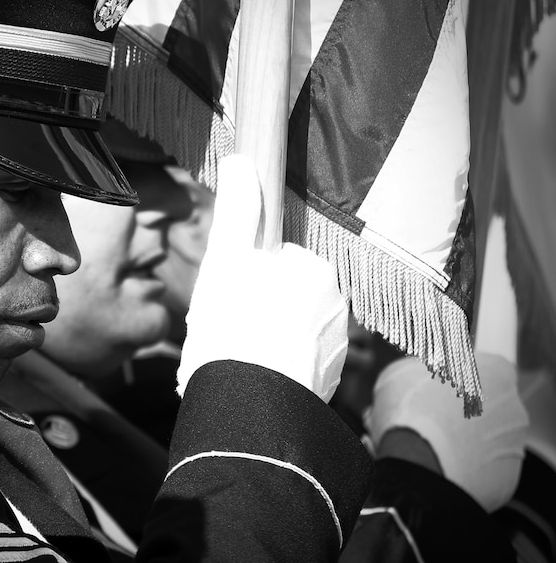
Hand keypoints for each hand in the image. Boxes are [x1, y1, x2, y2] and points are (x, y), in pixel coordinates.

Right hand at [176, 154, 347, 401]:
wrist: (251, 402)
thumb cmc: (235, 323)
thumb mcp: (226, 259)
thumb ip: (238, 210)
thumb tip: (242, 160)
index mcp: (316, 272)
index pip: (277, 261)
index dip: (246, 277)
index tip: (226, 296)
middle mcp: (337, 307)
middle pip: (285, 296)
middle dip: (258, 308)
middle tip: (225, 328)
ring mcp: (335, 349)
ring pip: (291, 332)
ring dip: (266, 340)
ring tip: (235, 357)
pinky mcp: (328, 385)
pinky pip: (297, 366)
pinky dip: (276, 370)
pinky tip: (250, 379)